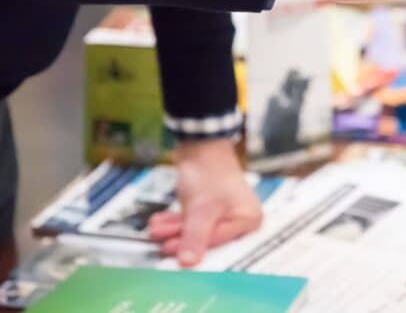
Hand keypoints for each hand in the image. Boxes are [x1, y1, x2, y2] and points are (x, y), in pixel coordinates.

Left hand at [148, 139, 261, 266]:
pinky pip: (191, 221)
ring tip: (156, 228)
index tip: (172, 251)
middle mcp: (239, 218)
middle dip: (180, 238)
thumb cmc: (211, 171)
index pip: (219, 242)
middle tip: (161, 240)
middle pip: (207, 239)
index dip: (195, 247)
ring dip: (173, 230)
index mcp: (249, 219)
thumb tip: (188, 262)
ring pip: (195, 231)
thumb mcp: (202, 208)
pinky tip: (160, 221)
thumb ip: (195, 236)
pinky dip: (175, 222)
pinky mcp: (208, 208)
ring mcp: (223, 213)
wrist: (200, 144)